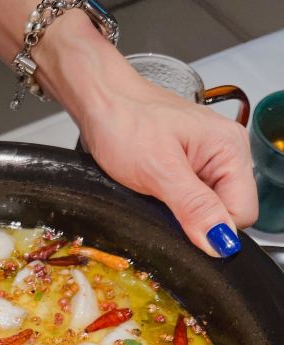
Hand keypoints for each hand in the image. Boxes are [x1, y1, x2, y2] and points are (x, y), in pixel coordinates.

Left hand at [37, 13, 257, 256]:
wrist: (101, 102)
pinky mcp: (191, 169)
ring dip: (183, 214)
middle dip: (197, 221)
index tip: (182, 225)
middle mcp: (227, 155)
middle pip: (228, 214)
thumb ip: (194, 208)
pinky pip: (192, 202)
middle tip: (163, 204)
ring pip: (208, 211)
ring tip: (157, 195)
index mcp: (230, 150)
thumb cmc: (125, 122)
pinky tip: (156, 194)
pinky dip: (174, 206)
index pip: (243, 214)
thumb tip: (221, 242)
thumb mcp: (158, 171)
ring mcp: (209, 162)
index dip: (214, 229)